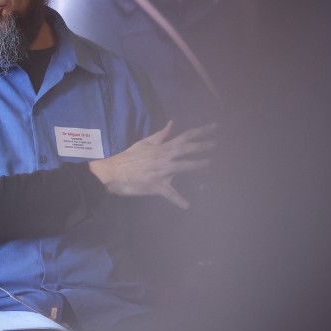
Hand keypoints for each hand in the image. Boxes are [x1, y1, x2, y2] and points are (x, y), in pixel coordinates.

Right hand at [88, 121, 216, 208]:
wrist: (114, 172)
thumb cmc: (129, 157)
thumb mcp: (145, 143)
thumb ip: (161, 135)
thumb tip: (172, 124)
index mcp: (162, 147)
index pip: (185, 136)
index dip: (200, 131)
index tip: (214, 127)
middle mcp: (164, 157)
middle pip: (187, 149)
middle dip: (203, 145)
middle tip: (216, 144)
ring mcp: (162, 172)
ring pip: (183, 166)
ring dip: (198, 165)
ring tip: (210, 164)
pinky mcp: (157, 186)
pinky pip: (169, 194)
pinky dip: (178, 200)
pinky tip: (187, 206)